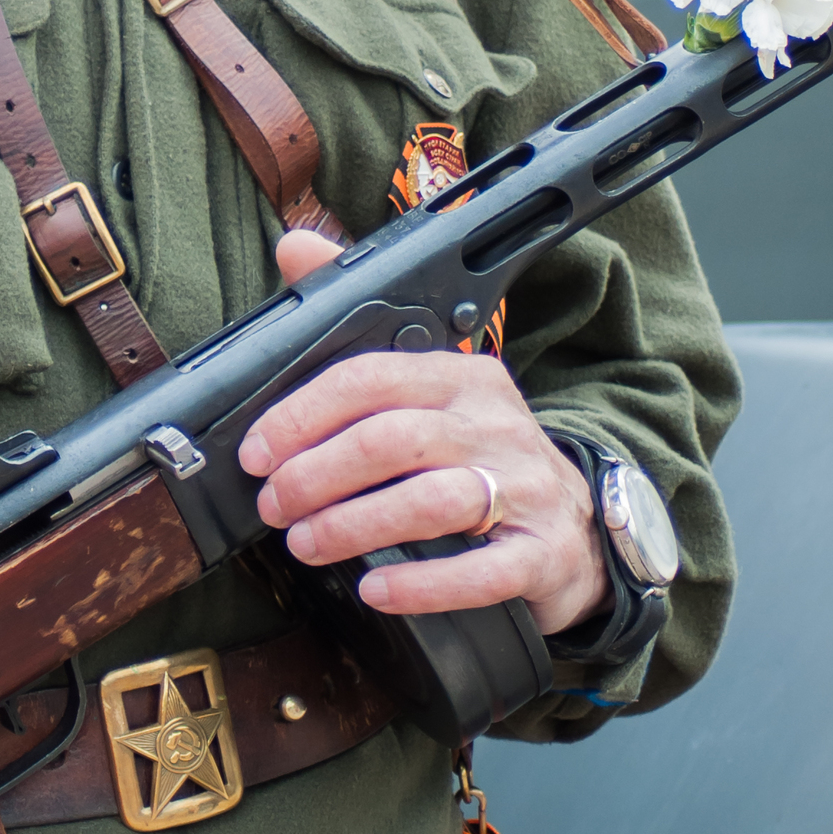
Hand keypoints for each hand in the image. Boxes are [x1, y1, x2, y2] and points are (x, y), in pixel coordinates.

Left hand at [233, 231, 611, 633]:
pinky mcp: (542, 552)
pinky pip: (482, 570)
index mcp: (461, 376)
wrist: (575, 528)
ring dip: (355, 525)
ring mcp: (524, 488)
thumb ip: (358, 328)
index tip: (257, 452)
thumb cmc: (480, 455)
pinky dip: (423, 583)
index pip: (371, 377)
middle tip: (273, 505)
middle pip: (393, 440)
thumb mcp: (429, 387)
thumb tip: (292, 244)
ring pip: (433, 501)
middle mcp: (496, 423)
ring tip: (306, 544)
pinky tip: (375, 590)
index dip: (303, 414)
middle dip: (317, 474)